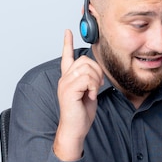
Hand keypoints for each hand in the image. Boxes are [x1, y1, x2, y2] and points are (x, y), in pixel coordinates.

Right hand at [54, 29, 103, 160]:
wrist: (75, 129)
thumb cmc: (81, 114)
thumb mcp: (87, 93)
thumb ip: (89, 80)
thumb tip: (96, 72)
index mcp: (68, 78)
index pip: (66, 56)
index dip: (67, 43)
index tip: (68, 32)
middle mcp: (64, 78)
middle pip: (85, 60)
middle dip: (97, 71)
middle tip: (97, 85)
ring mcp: (65, 83)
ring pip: (87, 68)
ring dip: (96, 80)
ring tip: (93, 92)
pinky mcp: (69, 90)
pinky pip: (87, 79)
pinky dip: (93, 87)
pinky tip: (90, 96)